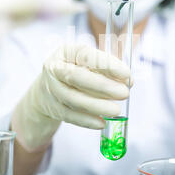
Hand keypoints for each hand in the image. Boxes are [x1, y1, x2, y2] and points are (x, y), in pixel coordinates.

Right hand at [11, 44, 130, 151]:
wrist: (47, 89)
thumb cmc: (75, 72)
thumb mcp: (87, 63)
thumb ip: (107, 69)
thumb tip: (128, 80)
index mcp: (66, 52)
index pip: (86, 55)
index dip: (107, 64)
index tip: (126, 73)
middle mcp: (55, 68)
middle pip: (76, 77)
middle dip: (102, 86)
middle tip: (124, 93)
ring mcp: (51, 89)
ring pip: (73, 99)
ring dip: (97, 106)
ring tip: (116, 110)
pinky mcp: (52, 108)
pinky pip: (70, 116)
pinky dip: (87, 121)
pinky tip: (102, 122)